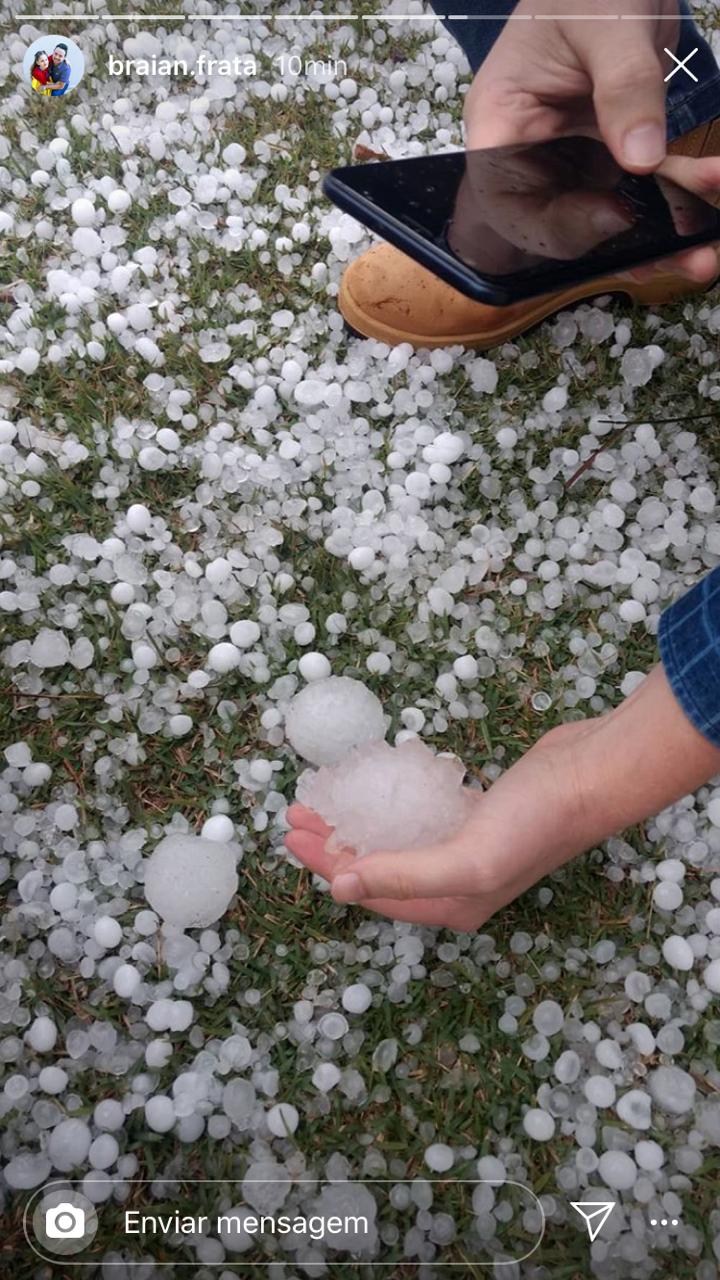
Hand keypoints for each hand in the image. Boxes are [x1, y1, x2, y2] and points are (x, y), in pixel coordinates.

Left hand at [286, 720, 591, 930]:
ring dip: (359, 822)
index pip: (372, 892)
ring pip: (397, 840)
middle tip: (296, 812)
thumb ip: (403, 877)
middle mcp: (459, 886)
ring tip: (325, 796)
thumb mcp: (466, 858)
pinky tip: (377, 785)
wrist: (593, 774)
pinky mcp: (479, 815)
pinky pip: (422, 816)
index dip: (326, 866)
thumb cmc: (534, 821)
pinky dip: (394, 805)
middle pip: (379, 867)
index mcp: (453, 907)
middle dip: (334, 844)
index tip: (290, 835)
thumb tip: (339, 892)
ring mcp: (470, 849)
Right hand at [459, 0, 719, 283]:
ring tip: (706, 254)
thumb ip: (624, 87)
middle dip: (624, 249)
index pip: (513, 206)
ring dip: (662, 235)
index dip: (562, 226)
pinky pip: (648, 185)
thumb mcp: (605, 22)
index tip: (617, 215)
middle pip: (566, 226)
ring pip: (612, 216)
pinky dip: (683, 193)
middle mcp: (535, 154)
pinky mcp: (616, 148)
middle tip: (686, 259)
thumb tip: (642, 157)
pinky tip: (715, 187)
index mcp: (503, 127)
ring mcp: (576, 155)